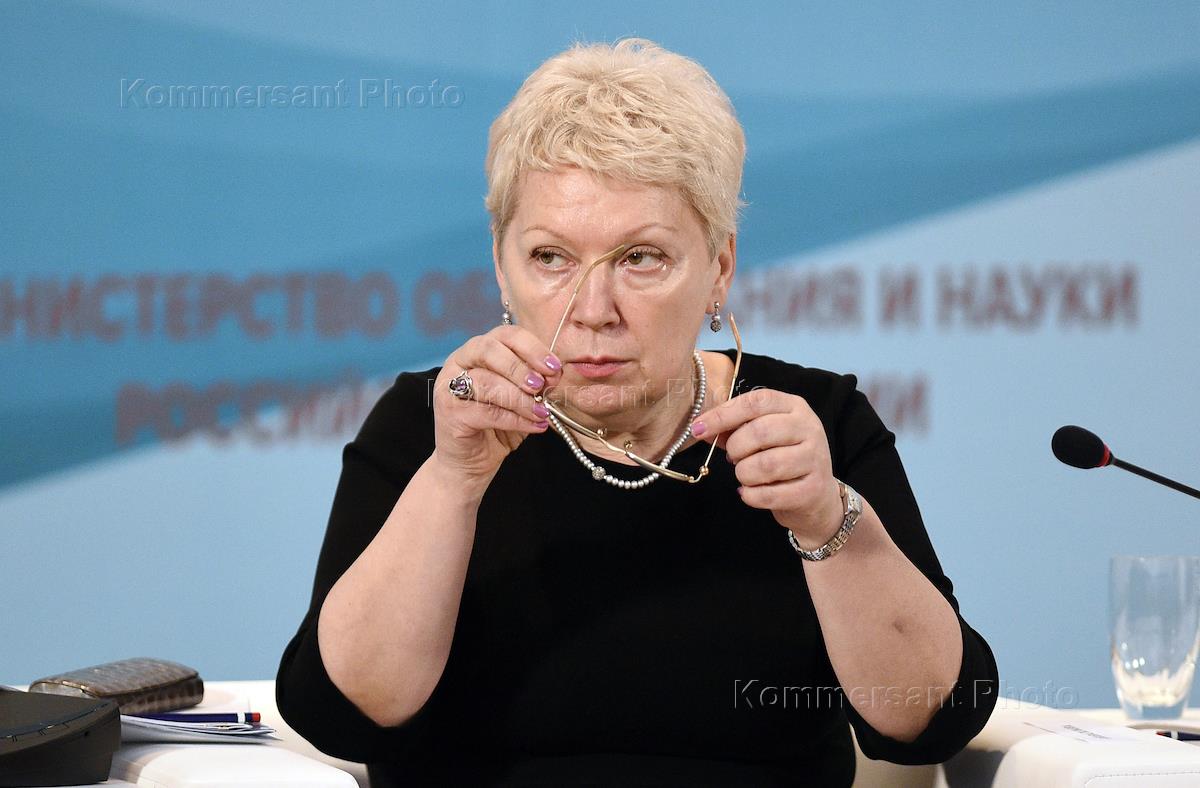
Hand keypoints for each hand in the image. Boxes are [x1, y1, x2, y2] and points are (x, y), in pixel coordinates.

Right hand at [432, 325, 561, 487]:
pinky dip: (515, 419)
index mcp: (479, 350)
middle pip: (489, 349)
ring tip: (541, 412)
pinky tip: (534, 425)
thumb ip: (535, 383)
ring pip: (486, 382)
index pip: (506, 335)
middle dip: (520, 367)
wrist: (471, 462)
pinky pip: (486, 411)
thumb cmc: (497, 425)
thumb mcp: (522, 398)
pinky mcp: (450, 412)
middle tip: (541, 386)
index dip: (532, 348)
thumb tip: (555, 375)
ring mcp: (450, 386)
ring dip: (520, 398)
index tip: (554, 368)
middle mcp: (460, 362)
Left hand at [692, 389, 843, 547]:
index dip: (723, 415)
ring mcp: (815, 459)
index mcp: (794, 407)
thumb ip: (734, 428)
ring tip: (745, 475)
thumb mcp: (762, 436)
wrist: (815, 497)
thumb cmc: (781, 458)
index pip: (756, 402)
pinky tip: (749, 492)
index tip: (698, 428)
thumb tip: (702, 428)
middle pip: (759, 431)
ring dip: (743, 473)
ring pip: (765, 465)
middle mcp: (809, 428)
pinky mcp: (814, 489)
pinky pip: (770, 494)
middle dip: (735, 448)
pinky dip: (750, 495)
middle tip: (733, 457)